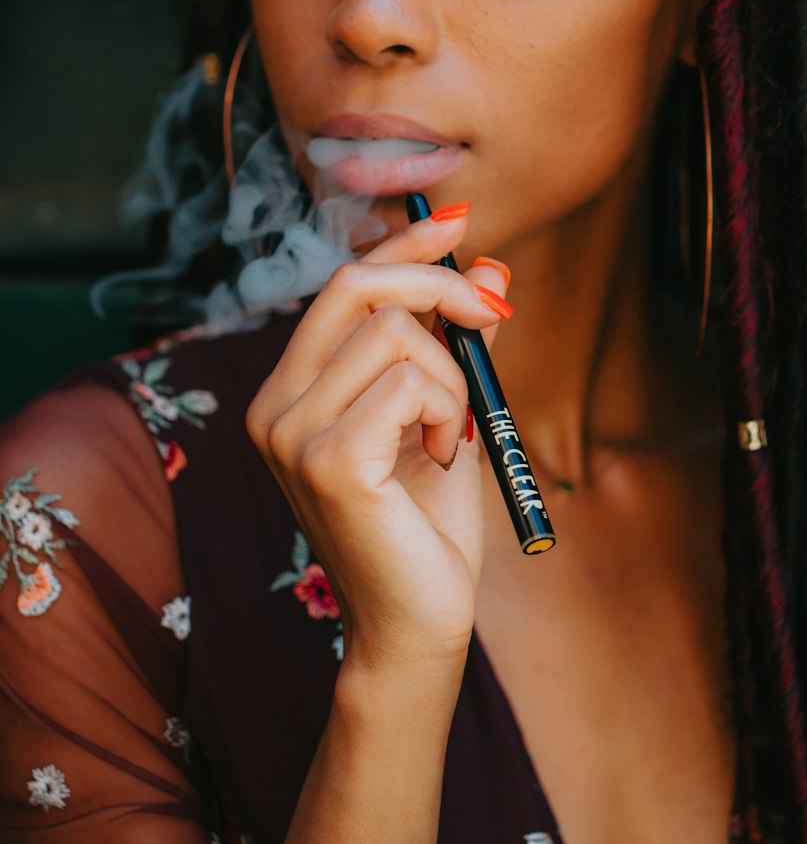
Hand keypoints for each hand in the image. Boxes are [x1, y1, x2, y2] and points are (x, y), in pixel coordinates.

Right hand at [246, 208, 511, 676]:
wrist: (419, 622)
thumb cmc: (429, 524)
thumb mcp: (445, 414)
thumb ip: (453, 343)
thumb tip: (487, 265)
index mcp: (292, 391)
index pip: (340, 286)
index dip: (401, 246)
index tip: (456, 220)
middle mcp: (274, 405)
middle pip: (357, 287)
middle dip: (441, 286)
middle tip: (495, 315)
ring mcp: (291, 432)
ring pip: (397, 335)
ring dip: (452, 377)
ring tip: (449, 436)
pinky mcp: (327, 459)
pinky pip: (411, 382)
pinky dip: (447, 411)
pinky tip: (441, 459)